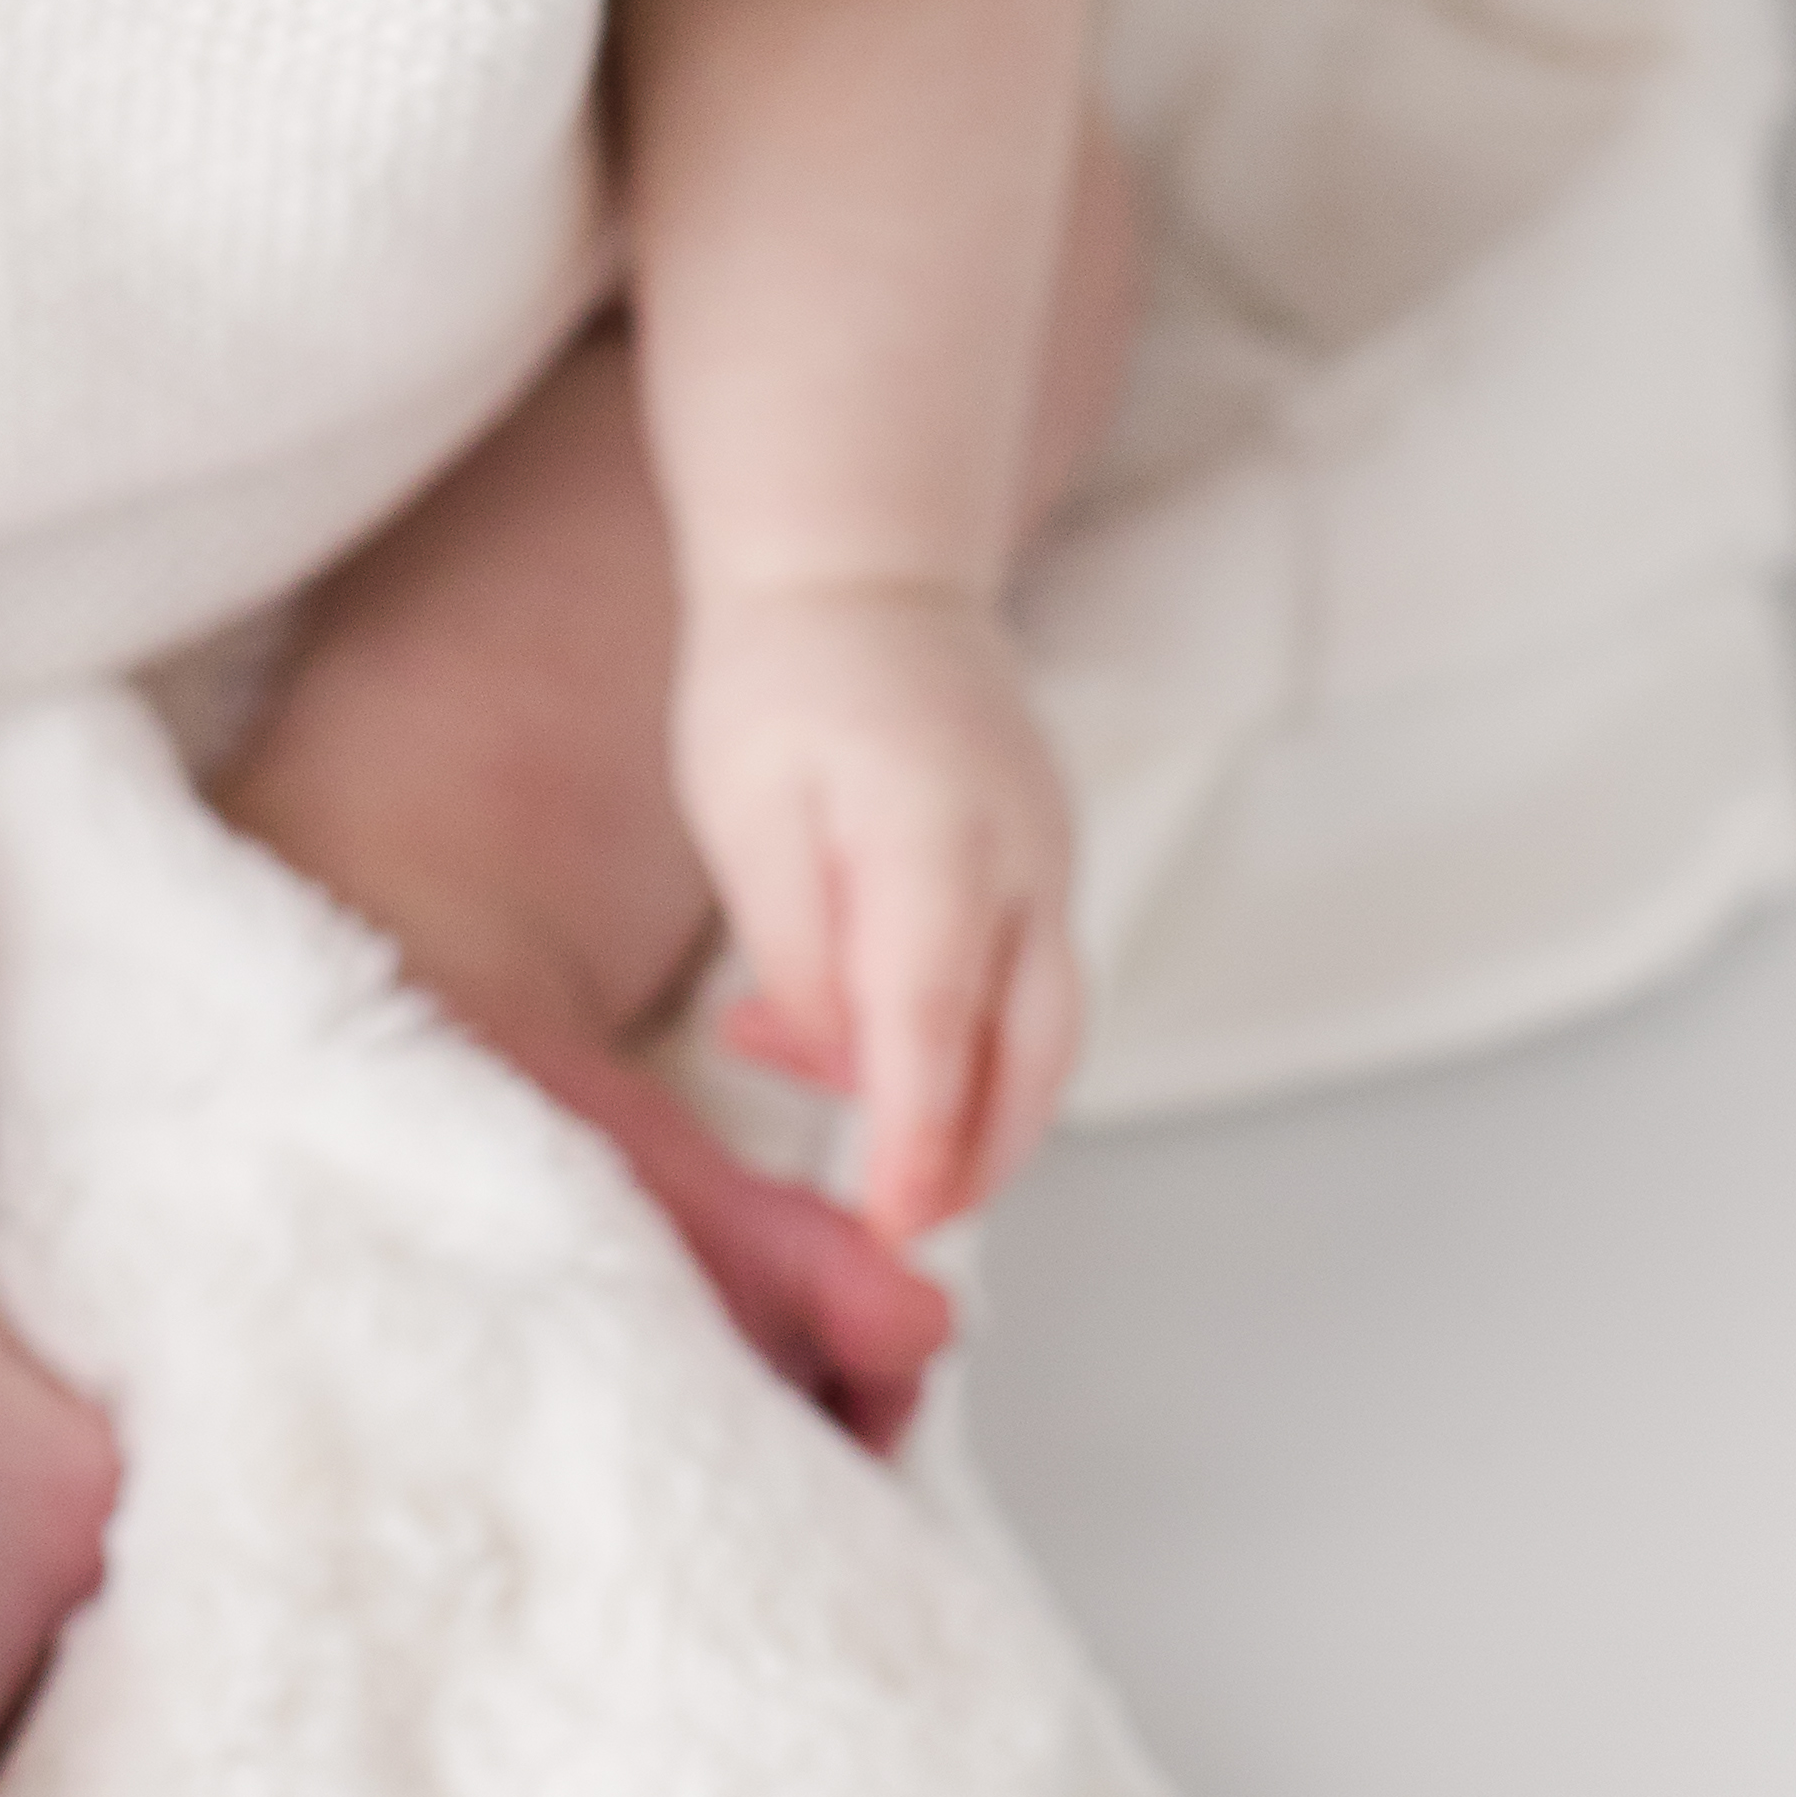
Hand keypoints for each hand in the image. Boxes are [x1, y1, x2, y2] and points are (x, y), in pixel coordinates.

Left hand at [668, 583, 1081, 1246]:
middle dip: (976, 1159)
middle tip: (900, 1228)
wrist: (864, 567)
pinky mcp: (1049, 864)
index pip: (935, 1019)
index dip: (919, 1135)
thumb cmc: (783, 681)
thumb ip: (797, 947)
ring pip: (1050, 1032)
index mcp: (934, 834)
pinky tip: (882, 1051)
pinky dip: (981, 1046)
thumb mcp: (743, 811)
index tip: (894, 1223)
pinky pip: (1033, 984)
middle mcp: (1021, 856)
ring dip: (982, 1115)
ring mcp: (1052, 859)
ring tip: (888, 1163)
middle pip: (1035, 1052)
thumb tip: (841, 1062)